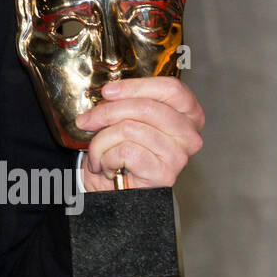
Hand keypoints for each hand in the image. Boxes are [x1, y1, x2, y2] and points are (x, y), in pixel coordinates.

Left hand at [77, 77, 202, 191]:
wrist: (115, 190)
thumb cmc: (123, 153)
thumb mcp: (128, 118)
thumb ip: (127, 101)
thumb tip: (109, 92)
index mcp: (189, 115)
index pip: (171, 89)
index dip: (136, 86)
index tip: (108, 92)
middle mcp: (189, 136)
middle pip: (146, 107)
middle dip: (107, 112)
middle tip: (87, 121)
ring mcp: (179, 156)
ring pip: (129, 129)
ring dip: (101, 140)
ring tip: (99, 151)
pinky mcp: (164, 174)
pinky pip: (124, 151)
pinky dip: (104, 157)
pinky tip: (107, 166)